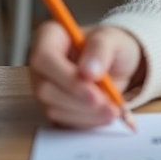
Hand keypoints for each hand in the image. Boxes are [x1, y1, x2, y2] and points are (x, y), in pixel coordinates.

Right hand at [28, 21, 144, 128]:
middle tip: (109, 105)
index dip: (66, 77)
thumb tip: (88, 70)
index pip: (44, 58)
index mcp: (49, 37)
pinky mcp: (55, 107)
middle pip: (45, 89)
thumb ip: (100, 49)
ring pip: (53, 108)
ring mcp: (45, 88)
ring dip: (85, 114)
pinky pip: (63, 121)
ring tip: (112, 110)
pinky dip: (86, 122)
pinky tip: (104, 115)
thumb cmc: (112, 46)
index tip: (93, 88)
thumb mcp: (113, 39)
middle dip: (78, 100)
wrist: (119, 64)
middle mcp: (41, 65)